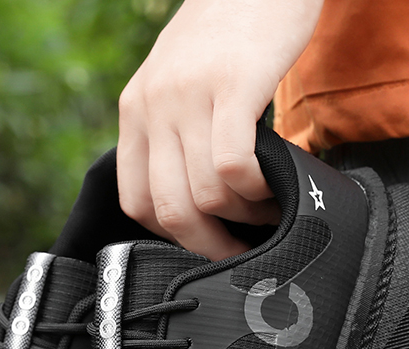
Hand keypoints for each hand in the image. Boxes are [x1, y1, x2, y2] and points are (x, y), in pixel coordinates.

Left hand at [117, 0, 323, 259]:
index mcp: (135, 112)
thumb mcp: (178, 85)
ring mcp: (189, 95)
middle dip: (207, 245)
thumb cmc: (226, 36)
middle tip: (238, 252)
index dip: (172, 236)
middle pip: (169, 210)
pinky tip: (273, 183)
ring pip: (205, 195)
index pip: (136, 201)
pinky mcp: (232, 84)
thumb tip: (193, 202)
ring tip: (265, 210)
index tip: (205, 242)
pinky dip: (255, 190)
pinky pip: (233, 166)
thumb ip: (174, 136)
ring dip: (242, 218)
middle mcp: (153, 106)